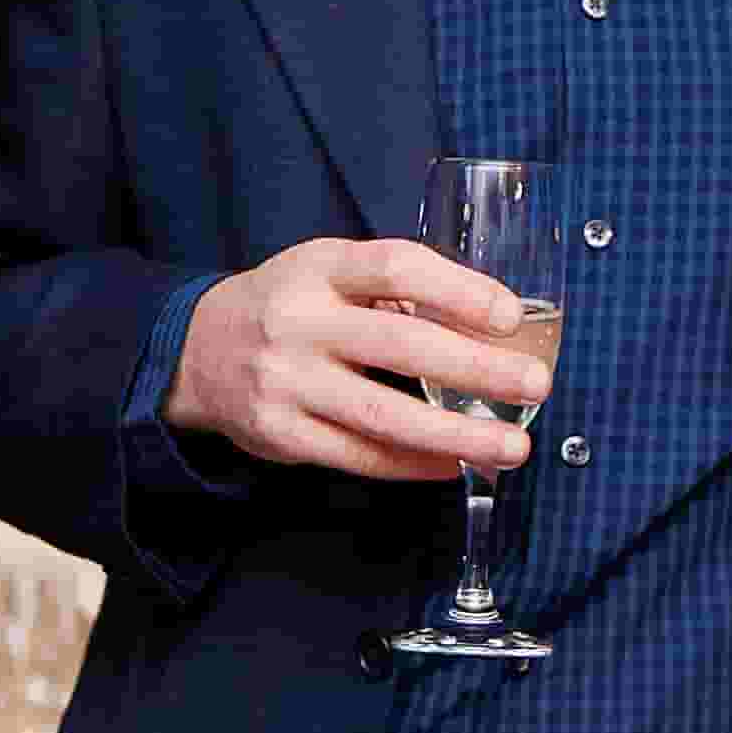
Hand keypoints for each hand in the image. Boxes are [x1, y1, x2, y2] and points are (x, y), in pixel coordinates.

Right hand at [166, 238, 548, 483]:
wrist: (196, 350)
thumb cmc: (289, 305)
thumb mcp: (328, 270)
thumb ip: (393, 290)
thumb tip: (490, 325)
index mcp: (319, 268)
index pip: (396, 268)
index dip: (459, 290)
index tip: (511, 315)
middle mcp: (299, 322)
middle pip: (401, 345)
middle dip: (478, 368)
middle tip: (535, 384)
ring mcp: (287, 382)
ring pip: (384, 415)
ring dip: (458, 434)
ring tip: (513, 447)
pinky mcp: (280, 434)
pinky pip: (360, 455)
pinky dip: (415, 464)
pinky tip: (455, 464)